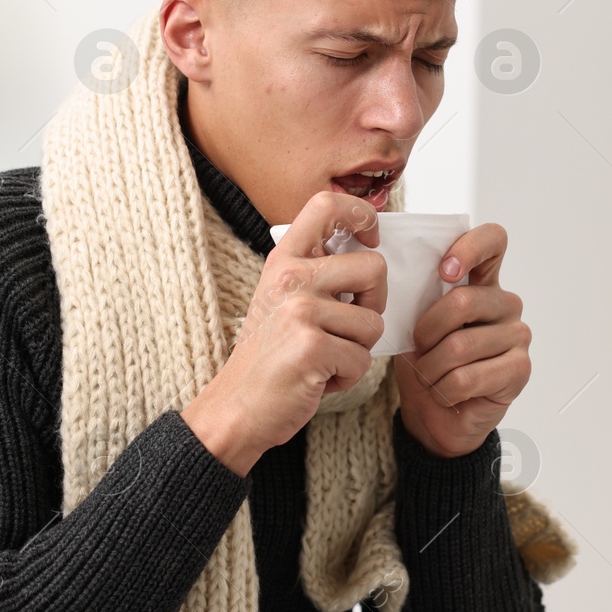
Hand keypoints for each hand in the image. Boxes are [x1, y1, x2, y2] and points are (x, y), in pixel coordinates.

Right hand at [182, 190, 387, 475]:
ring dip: (357, 350)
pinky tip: (318, 377)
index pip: (325, 205)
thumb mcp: (280, 299)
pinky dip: (347, 377)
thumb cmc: (267, 358)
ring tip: (323, 357)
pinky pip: (362, 359)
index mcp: (284, 261)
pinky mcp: (312, 347)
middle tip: (349, 326)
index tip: (370, 237)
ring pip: (373, 322)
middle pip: (374, 267)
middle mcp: (291, 279)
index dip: (361, 213)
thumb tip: (366, 251)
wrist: (237, 407)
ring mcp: (300, 311)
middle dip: (374, 303)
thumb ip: (314, 272)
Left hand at [395, 223, 530, 457]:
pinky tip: (446, 393)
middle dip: (426, 332)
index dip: (469, 248)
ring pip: (460, 346)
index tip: (444, 271)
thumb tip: (402, 279)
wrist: (435, 417)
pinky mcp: (519, 370)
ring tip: (431, 376)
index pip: (493, 241)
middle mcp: (505, 305)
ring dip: (431, 368)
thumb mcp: (413, 327)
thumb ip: (419, 300)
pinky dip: (442, 390)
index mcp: (481, 283)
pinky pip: (467, 378)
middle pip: (463, 301)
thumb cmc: (426, 365)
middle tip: (419, 349)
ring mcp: (517, 337)